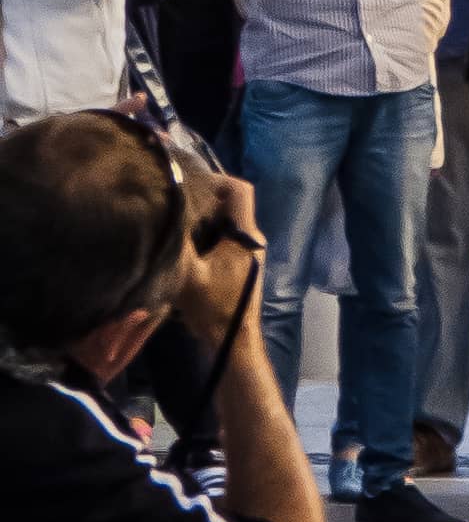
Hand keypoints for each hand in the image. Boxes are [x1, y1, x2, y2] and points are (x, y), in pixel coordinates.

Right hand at [168, 172, 261, 338]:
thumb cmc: (215, 308)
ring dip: (201, 221)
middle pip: (230, 204)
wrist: (233, 342)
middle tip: (174, 205)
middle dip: (202, 201)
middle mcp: (252, 238)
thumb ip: (177, 246)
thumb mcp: (189, 276)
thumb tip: (162, 219)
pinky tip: (182, 248)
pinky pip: (222, 239)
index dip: (216, 180)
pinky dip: (203, 237)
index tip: (188, 185)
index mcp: (246, 234)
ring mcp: (247, 252)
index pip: (240, 190)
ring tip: (174, 225)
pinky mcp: (238, 265)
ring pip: (224, 222)